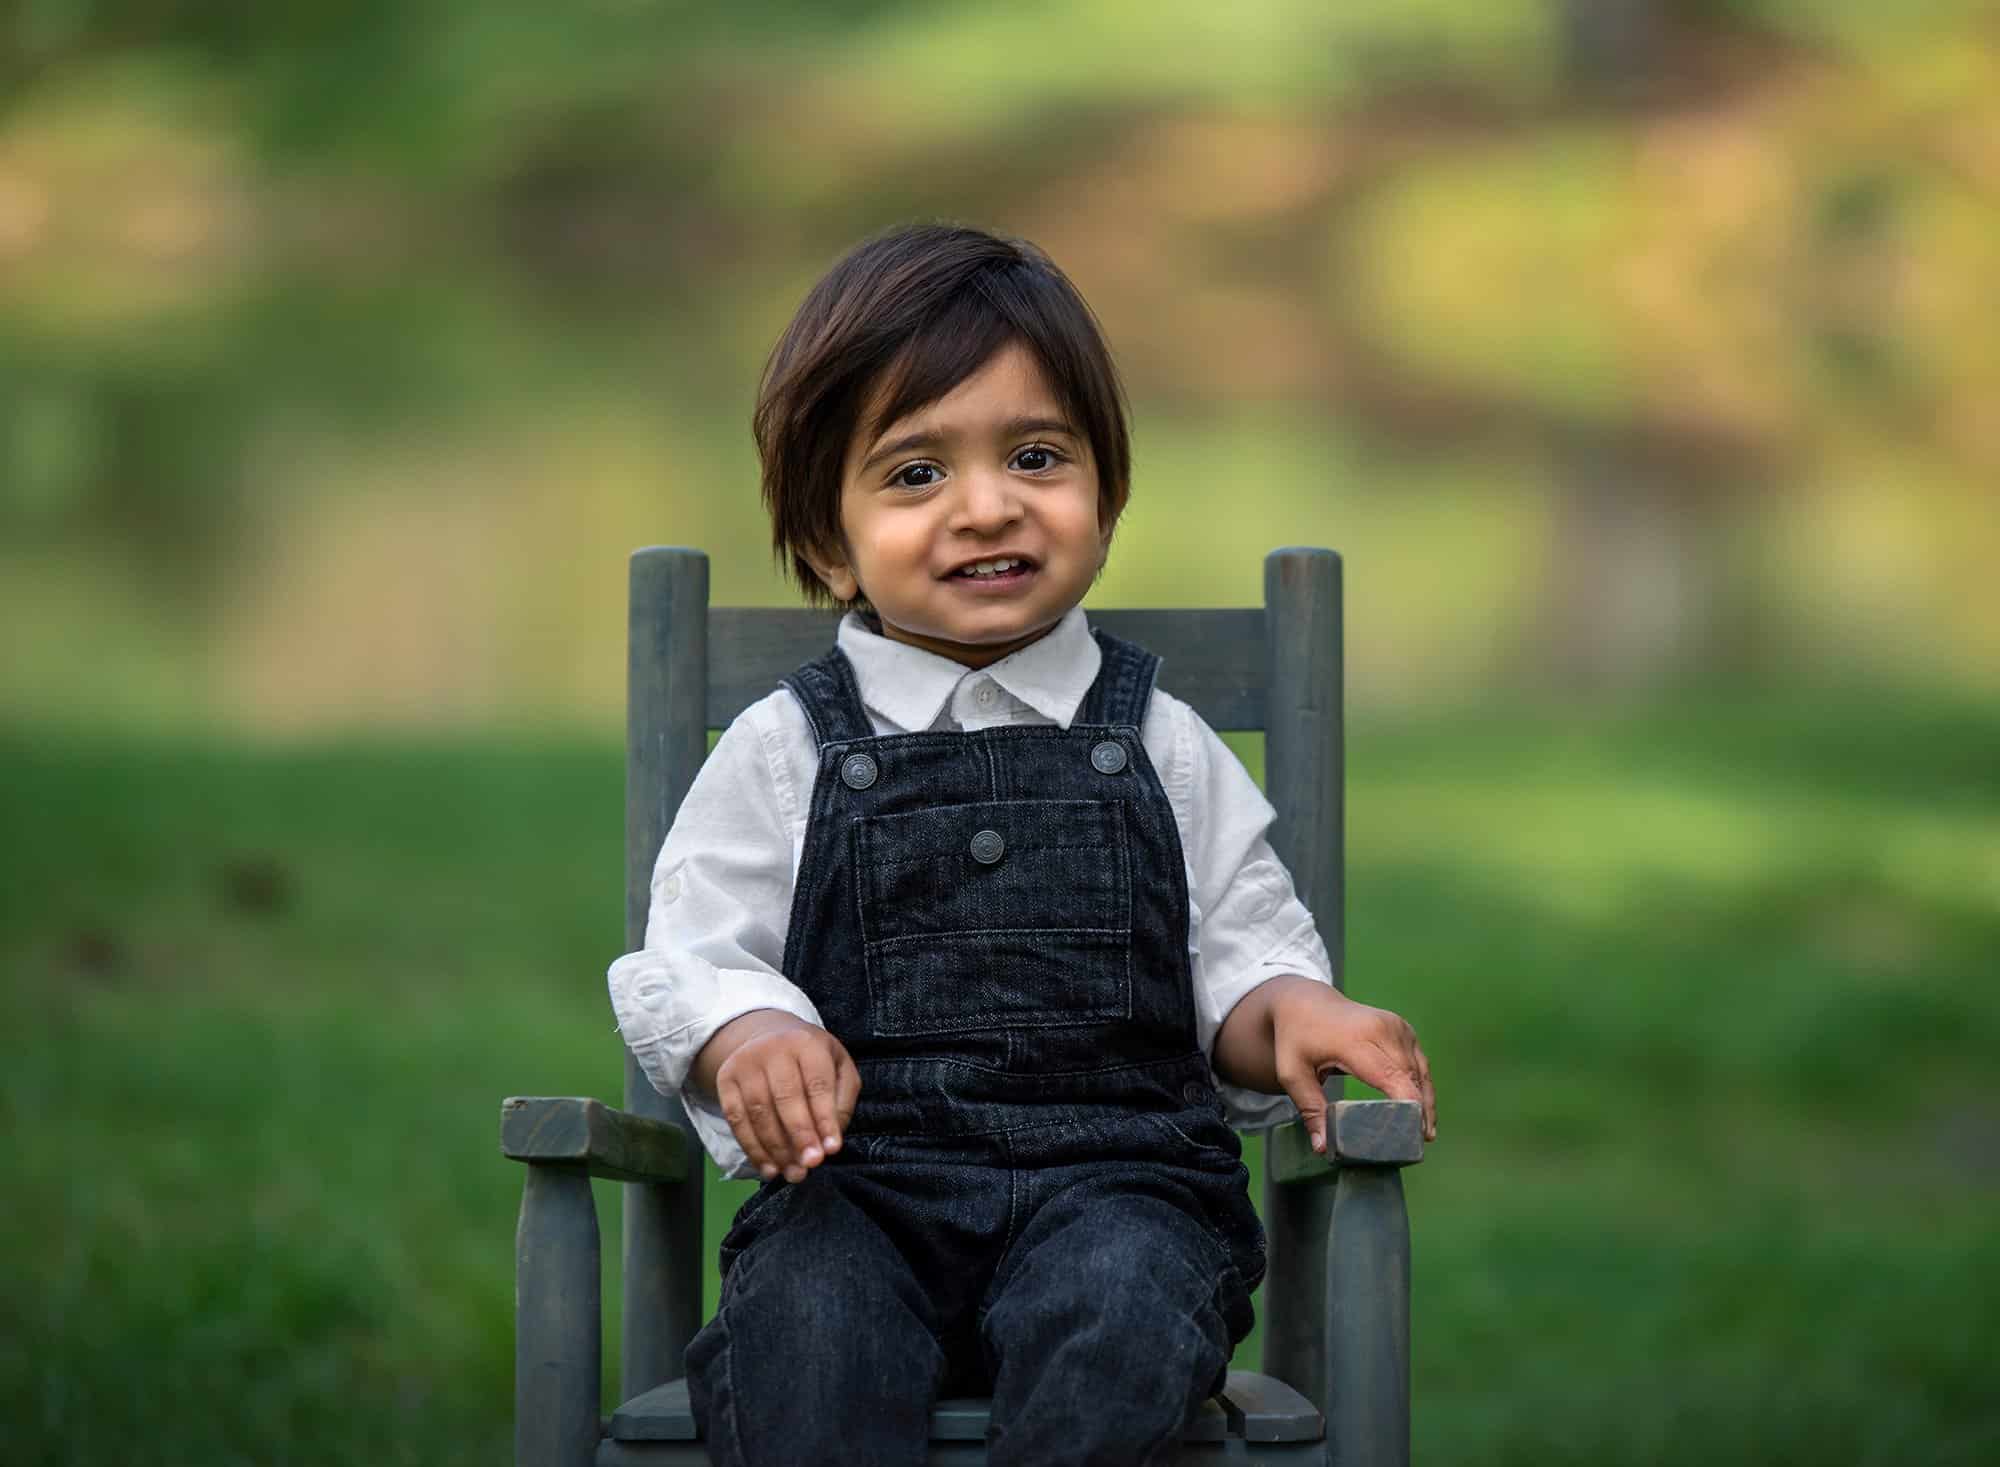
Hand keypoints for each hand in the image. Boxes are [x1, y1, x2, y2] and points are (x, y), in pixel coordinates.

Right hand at [699, 1011, 861, 1182]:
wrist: (769, 1036)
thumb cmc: (812, 1060)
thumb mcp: (839, 1068)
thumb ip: (842, 1101)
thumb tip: (829, 1141)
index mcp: (806, 1043)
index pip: (817, 1085)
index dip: (824, 1119)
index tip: (831, 1150)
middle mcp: (773, 1048)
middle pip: (785, 1098)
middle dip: (799, 1136)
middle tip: (811, 1165)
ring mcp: (745, 1063)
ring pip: (758, 1112)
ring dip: (776, 1149)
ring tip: (794, 1173)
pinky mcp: (725, 1079)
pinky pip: (736, 1119)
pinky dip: (752, 1149)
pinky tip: (769, 1168)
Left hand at [1269, 982, 1436, 1149]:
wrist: (1304, 1002)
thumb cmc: (1296, 1039)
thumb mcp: (1292, 1073)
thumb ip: (1310, 1109)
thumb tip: (1323, 1148)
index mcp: (1354, 1040)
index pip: (1391, 1076)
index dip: (1408, 1106)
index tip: (1414, 1134)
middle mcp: (1381, 1029)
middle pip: (1410, 1077)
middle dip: (1418, 1111)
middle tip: (1416, 1144)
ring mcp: (1395, 1025)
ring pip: (1419, 1070)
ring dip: (1425, 1100)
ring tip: (1424, 1133)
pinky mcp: (1402, 1028)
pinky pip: (1418, 1061)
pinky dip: (1422, 1084)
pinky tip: (1422, 1109)